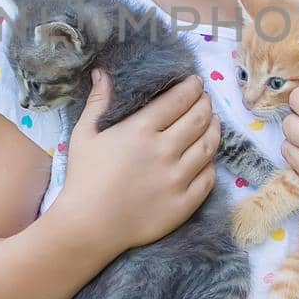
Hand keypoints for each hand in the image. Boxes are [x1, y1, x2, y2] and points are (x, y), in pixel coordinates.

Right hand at [57, 70, 220, 250]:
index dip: (192, 87)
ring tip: (212, 122)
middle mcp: (164, 151)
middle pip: (198, 118)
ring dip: (214, 129)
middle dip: (205, 103)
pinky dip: (211, 163)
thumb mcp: (84, 134)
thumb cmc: (84, 178)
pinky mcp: (184, 204)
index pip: (178, 99)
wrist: (88, 227)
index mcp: (140, 130)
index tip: (195, 83)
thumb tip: (103, 72)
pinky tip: (207, 157)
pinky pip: (208, 178)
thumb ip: (99, 101)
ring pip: (209, 146)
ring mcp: (177, 179)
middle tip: (205, 99)